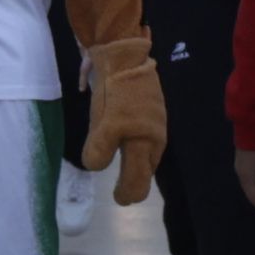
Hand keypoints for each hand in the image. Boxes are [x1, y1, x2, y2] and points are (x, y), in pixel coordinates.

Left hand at [77, 34, 164, 203]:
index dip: (127, 193)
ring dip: (138, 167)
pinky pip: (149, 141)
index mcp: (143, 144)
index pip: (137, 182)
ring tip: (124, 169)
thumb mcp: (102, 120)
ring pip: (149, 157)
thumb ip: (100, 148)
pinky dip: (139, 150)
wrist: (127, 56)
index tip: (118, 198)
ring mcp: (158, 126)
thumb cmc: (114, 90)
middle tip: (120, 190)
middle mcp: (155, 139)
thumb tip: (96, 167)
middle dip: (134, 184)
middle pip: (146, 172)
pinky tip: (130, 143)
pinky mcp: (157, 114)